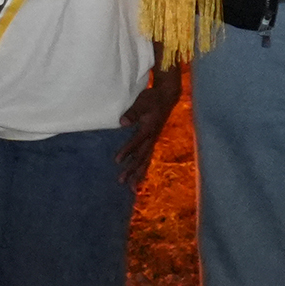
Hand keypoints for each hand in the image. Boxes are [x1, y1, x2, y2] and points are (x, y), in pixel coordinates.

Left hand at [115, 67, 182, 188]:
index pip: (136, 142)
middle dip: (132, 170)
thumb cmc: (152, 99)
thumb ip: (133, 112)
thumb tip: (123, 122)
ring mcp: (153, 141)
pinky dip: (142, 169)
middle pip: (141, 157)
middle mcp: (152, 138)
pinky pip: (147, 158)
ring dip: (138, 174)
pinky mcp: (152, 141)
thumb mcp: (142, 102)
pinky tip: (137, 178)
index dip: (127, 151)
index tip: (117, 161)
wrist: (167, 97)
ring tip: (131, 188)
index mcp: (149, 129)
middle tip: (122, 181)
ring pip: (145, 161)